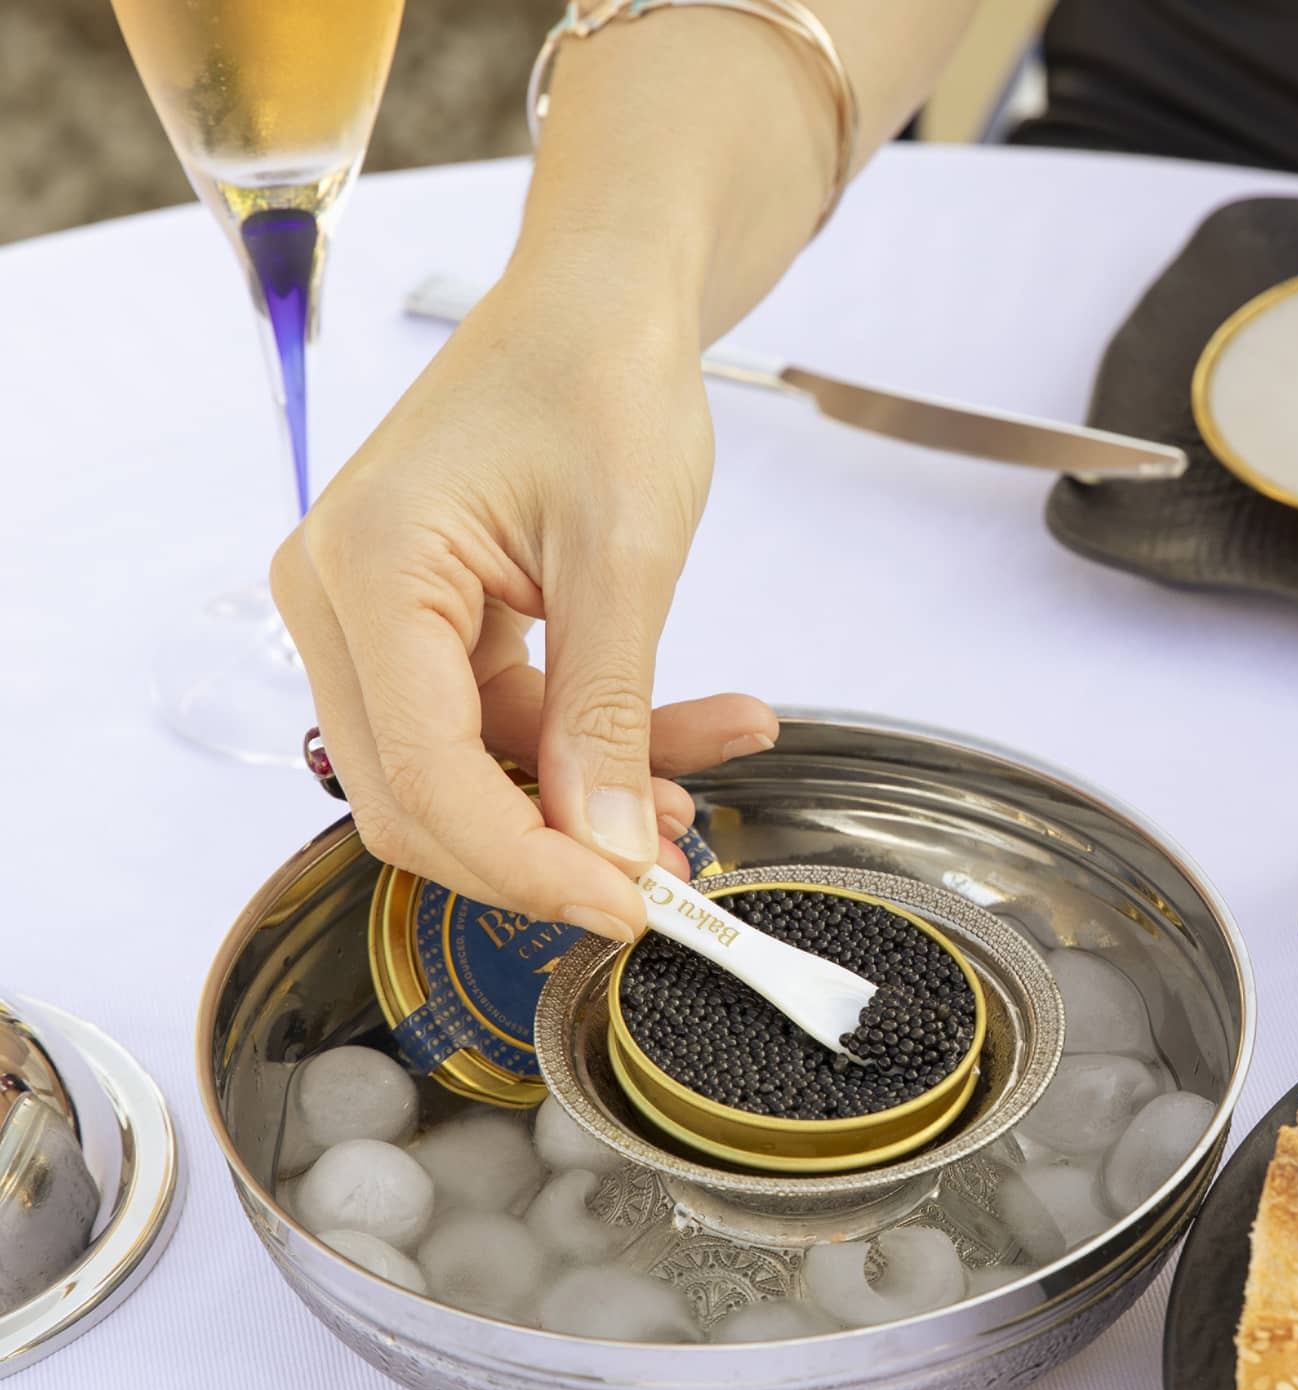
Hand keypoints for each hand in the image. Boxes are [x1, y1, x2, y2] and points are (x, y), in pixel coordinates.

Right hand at [271, 252, 775, 942]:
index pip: (424, 777)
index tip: (626, 906)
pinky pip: (491, 727)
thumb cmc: (603, 378)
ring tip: (692, 793)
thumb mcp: (626, 558)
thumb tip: (610, 854)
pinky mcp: (419, 627)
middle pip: (419, 798)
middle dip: (545, 849)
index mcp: (365, 571)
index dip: (527, 864)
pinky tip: (677, 739)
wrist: (598, 303)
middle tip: (657, 877)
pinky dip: (577, 746)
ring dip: (577, 800)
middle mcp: (335, 602)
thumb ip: (607, 715)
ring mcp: (368, 618)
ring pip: (464, 773)